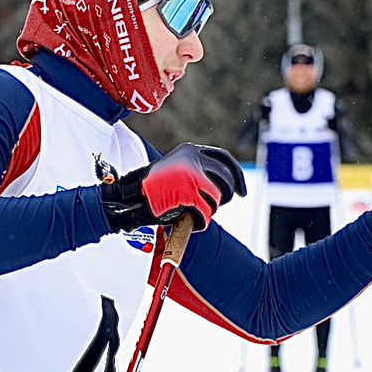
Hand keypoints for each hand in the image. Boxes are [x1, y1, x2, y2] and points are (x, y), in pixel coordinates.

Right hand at [101, 143, 246, 231]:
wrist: (129, 197)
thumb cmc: (153, 189)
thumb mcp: (177, 169)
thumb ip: (198, 170)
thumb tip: (225, 182)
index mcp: (190, 150)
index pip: (225, 159)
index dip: (237, 176)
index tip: (242, 191)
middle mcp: (193, 160)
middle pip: (226, 179)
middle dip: (226, 196)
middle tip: (217, 206)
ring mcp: (191, 176)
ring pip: (218, 197)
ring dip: (211, 209)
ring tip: (194, 211)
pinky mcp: (188, 194)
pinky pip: (207, 212)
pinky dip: (202, 221)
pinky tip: (191, 220)